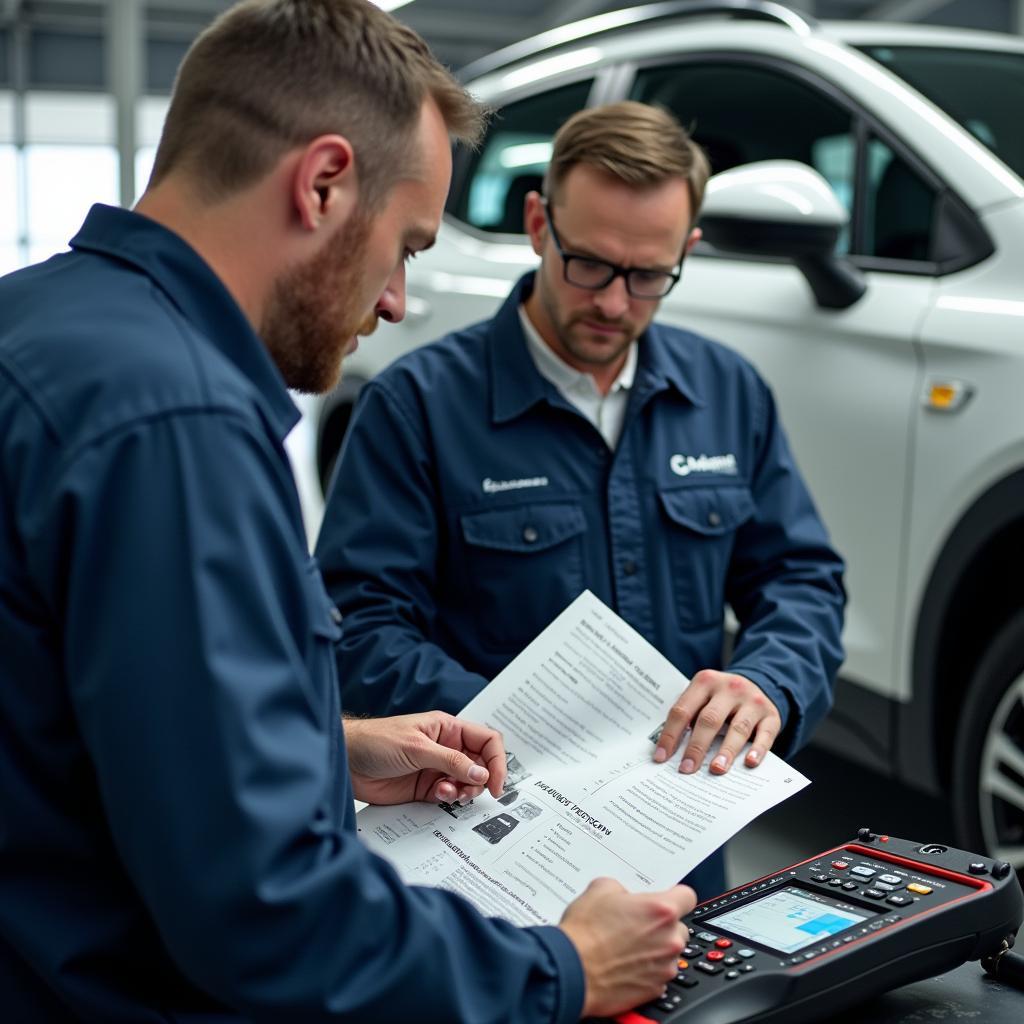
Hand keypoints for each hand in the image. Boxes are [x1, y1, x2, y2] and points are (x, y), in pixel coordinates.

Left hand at [343, 712, 505, 805]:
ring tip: (448, 792)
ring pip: (467, 784)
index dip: (497, 760)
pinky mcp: (425, 788)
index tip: (496, 783)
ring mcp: (437, 769)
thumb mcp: (417, 748)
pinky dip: (449, 799)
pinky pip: (449, 796)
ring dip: (464, 791)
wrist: (346, 761)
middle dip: (480, 780)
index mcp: (448, 729)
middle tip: (469, 791)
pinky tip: (437, 795)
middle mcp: (447, 748)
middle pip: (481, 765)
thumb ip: (451, 761)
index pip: (486, 741)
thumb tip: (482, 773)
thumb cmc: (377, 741)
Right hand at [559, 878, 693, 1017]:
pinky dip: (646, 970)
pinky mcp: (655, 989)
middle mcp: (669, 939)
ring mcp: (664, 967)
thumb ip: (622, 888)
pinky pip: (658, 974)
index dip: (675, 895)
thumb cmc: (585, 932)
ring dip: (655, 949)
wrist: (571, 970)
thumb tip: (624, 895)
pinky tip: (625, 963)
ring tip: (627, 946)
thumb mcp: (600, 889)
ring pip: (669, 953)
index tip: (667, 898)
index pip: (688, 896)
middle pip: (680, 927)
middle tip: (637, 925)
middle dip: (662, 925)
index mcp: (661, 910)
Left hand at [653, 669, 780, 774]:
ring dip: (726, 751)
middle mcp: (729, 687)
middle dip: (696, 746)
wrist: (757, 683)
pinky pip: (765, 734)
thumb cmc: (721, 697)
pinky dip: (758, 749)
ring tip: (716, 769)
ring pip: (738, 728)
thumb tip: (669, 750)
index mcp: (705, 681)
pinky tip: (750, 762)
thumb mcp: (704, 696)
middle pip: (709, 719)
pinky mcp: (771, 715)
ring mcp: (752, 700)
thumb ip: (689, 715)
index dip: (671, 735)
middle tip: (687, 768)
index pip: (683, 710)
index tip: (662, 757)